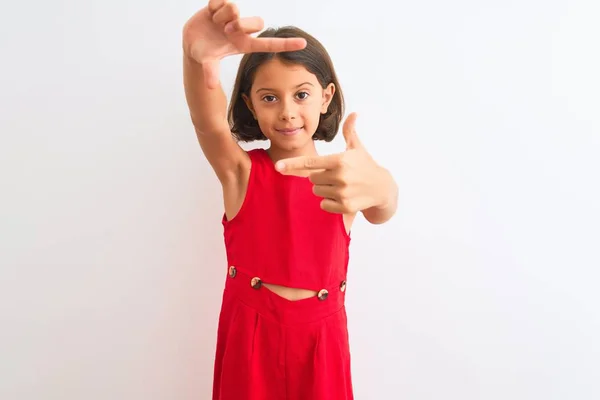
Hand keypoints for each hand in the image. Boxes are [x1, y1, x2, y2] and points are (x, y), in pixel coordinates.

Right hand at [182, 0, 306, 88]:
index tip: (303, 44)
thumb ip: (210, 71)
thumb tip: (210, 86)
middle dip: (240, 25)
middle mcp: (242, 29)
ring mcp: (234, 16)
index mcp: (244, 44)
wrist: (191, 40)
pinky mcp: (224, 4)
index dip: (286, 44)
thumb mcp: (208, 62)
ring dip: (223, 16)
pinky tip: (210, 13)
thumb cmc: (204, 53)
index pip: (270, 45)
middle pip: (257, 22)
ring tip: (215, 22)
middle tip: (226, 30)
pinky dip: (214, 6)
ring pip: (235, 9)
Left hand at [275, 113, 395, 214]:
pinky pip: (324, 205)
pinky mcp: (345, 207)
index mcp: (340, 160)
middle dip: (320, 177)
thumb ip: (350, 131)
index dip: (293, 164)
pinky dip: (329, 202)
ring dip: (325, 190)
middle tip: (336, 176)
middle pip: (312, 179)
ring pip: (317, 192)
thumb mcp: (357, 148)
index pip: (311, 162)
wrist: (383, 188)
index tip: (278, 166)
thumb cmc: (366, 165)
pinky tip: (342, 197)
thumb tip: (354, 113)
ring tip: (341, 186)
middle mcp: (340, 176)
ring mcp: (343, 192)